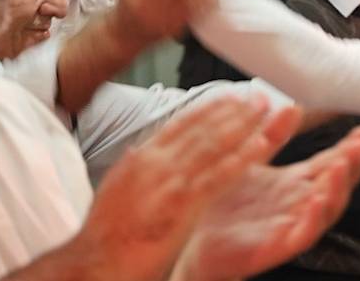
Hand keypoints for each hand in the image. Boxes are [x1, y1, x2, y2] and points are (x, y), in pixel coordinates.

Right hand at [70, 95, 291, 280]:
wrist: (96, 262)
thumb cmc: (107, 233)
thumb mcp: (116, 188)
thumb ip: (135, 168)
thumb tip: (142, 152)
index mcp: (141, 158)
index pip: (180, 123)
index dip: (209, 107)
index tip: (228, 96)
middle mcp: (156, 162)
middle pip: (201, 128)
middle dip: (232, 110)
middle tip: (256, 96)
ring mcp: (171, 181)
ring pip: (213, 144)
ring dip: (242, 124)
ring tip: (263, 111)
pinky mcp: (184, 204)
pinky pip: (219, 176)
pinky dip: (240, 158)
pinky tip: (258, 146)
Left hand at [173, 126, 359, 280]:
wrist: (191, 237)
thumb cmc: (221, 202)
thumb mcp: (248, 159)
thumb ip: (271, 135)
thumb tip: (291, 105)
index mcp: (294, 183)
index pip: (330, 164)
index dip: (349, 150)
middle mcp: (297, 204)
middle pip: (336, 186)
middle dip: (351, 166)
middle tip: (359, 145)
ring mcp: (289, 226)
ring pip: (326, 212)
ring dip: (337, 189)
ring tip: (341, 166)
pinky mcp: (274, 247)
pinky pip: (301, 236)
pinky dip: (312, 220)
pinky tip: (316, 201)